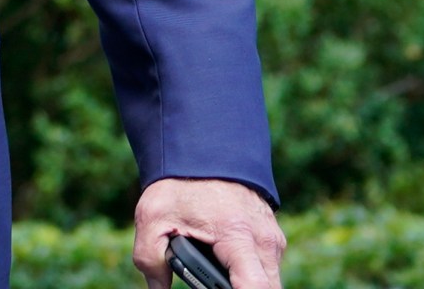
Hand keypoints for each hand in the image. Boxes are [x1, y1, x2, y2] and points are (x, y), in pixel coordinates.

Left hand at [132, 178, 283, 288]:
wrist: (205, 148)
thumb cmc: (179, 183)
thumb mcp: (152, 218)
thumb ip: (151, 260)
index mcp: (237, 235)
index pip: (255, 287)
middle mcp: (264, 240)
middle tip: (210, 285)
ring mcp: (272, 240)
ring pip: (269, 282)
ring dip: (246, 285)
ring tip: (215, 280)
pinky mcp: (272, 239)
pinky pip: (267, 270)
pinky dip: (249, 277)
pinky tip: (226, 273)